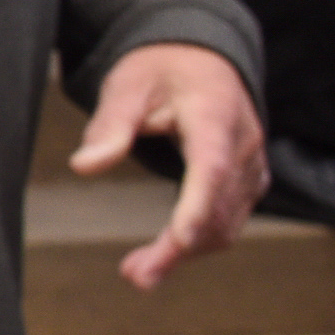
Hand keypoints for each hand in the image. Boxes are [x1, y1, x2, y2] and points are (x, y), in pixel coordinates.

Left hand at [74, 41, 265, 288]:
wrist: (201, 59)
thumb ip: (110, 125)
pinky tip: (163, 256)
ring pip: (226, 223)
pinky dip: (198, 243)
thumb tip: (84, 166)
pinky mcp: (246, 182)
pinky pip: (228, 221)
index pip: (212, 166)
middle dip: (179, 247)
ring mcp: (250, 166)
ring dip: (186, 253)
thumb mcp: (127, 84)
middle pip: (218, 206)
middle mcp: (243, 144)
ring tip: (138, 273)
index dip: (198, 205)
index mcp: (215, 114)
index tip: (178, 240)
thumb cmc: (160, 70)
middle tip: (134, 275)